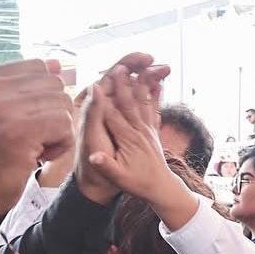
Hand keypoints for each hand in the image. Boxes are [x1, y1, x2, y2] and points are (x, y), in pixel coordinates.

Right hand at [0, 60, 75, 224]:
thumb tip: (58, 64)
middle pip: (54, 85)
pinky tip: (39, 156)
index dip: (44, 96)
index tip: (25, 120)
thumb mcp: (1, 113)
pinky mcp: (19, 130)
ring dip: (58, 131)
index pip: (38, 67)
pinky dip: (60, 145)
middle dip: (53, 113)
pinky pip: (64, 124)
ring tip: (34, 147)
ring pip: (62, 104)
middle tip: (32, 138)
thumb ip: (27, 88)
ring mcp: (3, 107)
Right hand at [74, 53, 170, 203]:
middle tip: (118, 66)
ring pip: (143, 102)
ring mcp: (148, 130)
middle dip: (122, 85)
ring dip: (140, 83)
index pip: (112, 117)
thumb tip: (93, 157)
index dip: (103, 101)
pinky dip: (155, 94)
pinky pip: (153, 108)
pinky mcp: (153, 130)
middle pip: (129, 104)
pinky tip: (157, 81)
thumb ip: (107, 166)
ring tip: (139, 66)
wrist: (161, 188)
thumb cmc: (138, 184)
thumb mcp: (119, 179)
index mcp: (128, 141)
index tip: (96, 85)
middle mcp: (139, 132)